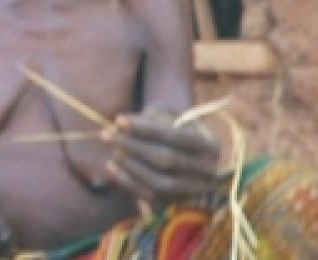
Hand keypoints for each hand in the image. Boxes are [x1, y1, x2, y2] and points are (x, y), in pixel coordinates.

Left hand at [106, 106, 220, 205]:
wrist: (182, 152)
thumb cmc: (172, 126)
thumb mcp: (166, 114)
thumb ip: (149, 117)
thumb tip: (121, 125)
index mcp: (211, 145)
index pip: (176, 137)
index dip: (146, 129)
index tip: (118, 120)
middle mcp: (208, 172)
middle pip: (167, 160)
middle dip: (133, 146)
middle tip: (106, 134)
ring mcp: (194, 191)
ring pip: (159, 182)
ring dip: (130, 165)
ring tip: (111, 149)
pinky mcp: (177, 204)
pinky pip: (151, 197)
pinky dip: (129, 182)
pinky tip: (111, 166)